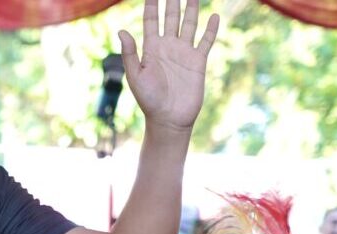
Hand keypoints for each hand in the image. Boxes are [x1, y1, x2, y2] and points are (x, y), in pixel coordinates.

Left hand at [119, 0, 219, 132]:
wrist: (169, 119)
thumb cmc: (149, 100)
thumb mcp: (136, 76)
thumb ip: (130, 54)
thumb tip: (121, 31)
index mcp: (151, 48)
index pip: (151, 19)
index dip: (152, 4)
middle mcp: (168, 46)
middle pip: (171, 17)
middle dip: (172, 0)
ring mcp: (184, 52)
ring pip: (189, 24)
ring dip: (192, 8)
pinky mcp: (198, 61)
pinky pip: (206, 41)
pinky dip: (211, 29)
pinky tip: (215, 16)